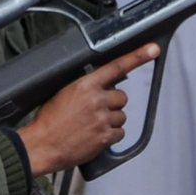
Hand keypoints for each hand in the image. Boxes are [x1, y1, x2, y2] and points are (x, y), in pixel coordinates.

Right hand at [17, 43, 159, 175]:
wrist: (42, 145)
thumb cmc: (49, 120)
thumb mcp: (64, 92)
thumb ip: (86, 86)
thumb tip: (101, 85)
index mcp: (85, 84)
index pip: (116, 66)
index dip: (137, 56)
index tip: (152, 49)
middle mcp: (97, 99)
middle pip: (121, 97)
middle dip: (112, 104)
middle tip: (96, 111)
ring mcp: (102, 119)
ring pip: (121, 116)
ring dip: (111, 121)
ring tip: (92, 125)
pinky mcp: (105, 137)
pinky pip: (119, 133)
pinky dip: (110, 136)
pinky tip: (94, 136)